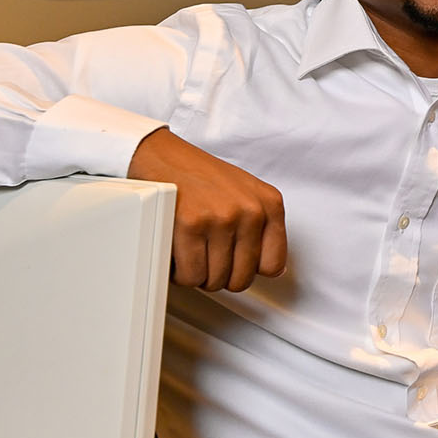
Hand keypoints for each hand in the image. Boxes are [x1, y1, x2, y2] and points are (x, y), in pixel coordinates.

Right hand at [128, 127, 286, 291]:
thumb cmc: (201, 176)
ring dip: (198, 274)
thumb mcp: (246, 194)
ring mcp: (222, 218)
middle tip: (206, 258)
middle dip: (220, 276)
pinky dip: (180, 273)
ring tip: (191, 252)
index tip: (236, 265)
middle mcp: (251, 211)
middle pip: (241, 278)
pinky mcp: (192, 225)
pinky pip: (190, 275)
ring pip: (215, 281)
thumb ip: (263, 228)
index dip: (249, 270)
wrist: (162, 156)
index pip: (274, 265)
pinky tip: (178, 254)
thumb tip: (274, 270)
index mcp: (270, 203)